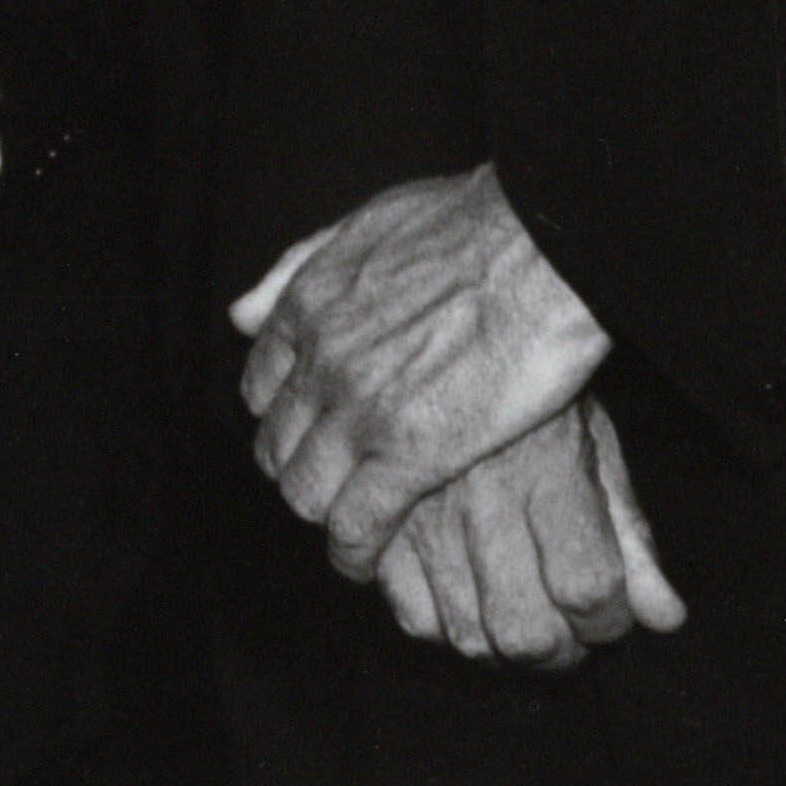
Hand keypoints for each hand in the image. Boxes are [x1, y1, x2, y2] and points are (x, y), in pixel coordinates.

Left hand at [234, 164, 611, 581]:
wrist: (543, 244)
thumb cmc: (476, 223)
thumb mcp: (364, 224)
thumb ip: (298, 267)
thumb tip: (242, 315)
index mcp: (307, 307)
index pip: (259, 389)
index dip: (284, 417)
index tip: (310, 431)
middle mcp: (319, 362)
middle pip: (277, 446)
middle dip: (300, 469)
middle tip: (336, 483)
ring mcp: (359, 411)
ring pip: (305, 492)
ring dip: (323, 512)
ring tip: (351, 524)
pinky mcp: (410, 453)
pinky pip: (356, 524)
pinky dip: (354, 552)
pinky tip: (365, 562)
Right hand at [374, 396, 688, 667]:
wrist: (436, 323)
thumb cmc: (525, 384)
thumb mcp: (592, 443)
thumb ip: (627, 534)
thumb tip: (665, 618)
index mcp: (548, 475)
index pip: (588, 589)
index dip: (608, 623)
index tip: (609, 617)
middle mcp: (484, 501)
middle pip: (525, 631)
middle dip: (558, 653)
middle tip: (567, 638)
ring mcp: (422, 514)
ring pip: (465, 633)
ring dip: (503, 648)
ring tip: (518, 625)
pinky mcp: (376, 518)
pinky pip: (407, 612)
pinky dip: (441, 626)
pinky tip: (462, 602)